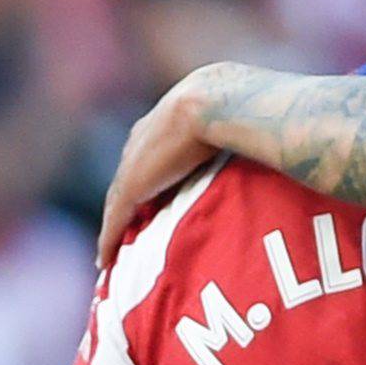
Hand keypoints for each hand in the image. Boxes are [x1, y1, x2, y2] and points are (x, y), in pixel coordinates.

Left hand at [96, 72, 221, 256]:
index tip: (146, 200)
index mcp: (158, 126)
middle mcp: (139, 144)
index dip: (143, 182)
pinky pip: (115, 220)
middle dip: (121, 207)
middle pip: (124, 183)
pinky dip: (109, 241)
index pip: (145, 160)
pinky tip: (105, 260)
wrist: (211, 103)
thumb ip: (229, 138)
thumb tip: (261, 145)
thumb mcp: (225, 123)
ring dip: (111, 229)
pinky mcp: (131, 186)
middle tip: (121, 232)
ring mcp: (132, 166)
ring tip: (109, 253)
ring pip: (115, 205)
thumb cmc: (230, 107)